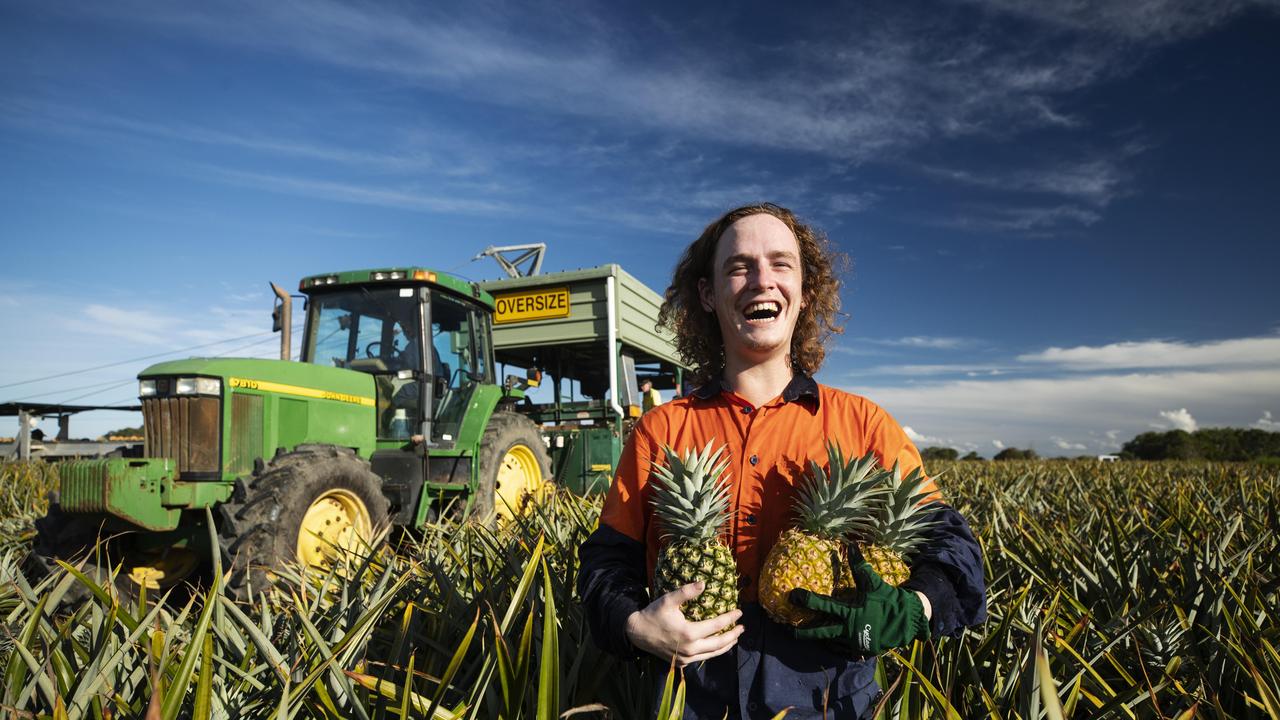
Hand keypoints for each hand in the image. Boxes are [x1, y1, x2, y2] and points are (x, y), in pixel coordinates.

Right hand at [624, 581, 743, 665]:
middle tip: (742, 628)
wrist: (637, 633)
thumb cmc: (653, 614)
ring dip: (725, 646)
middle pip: (719, 644)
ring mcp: (686, 658)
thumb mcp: (668, 600)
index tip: (739, 612)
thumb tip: (704, 584)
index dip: (730, 619)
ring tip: (734, 638)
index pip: (716, 626)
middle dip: (733, 635)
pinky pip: (702, 658)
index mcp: (689, 633)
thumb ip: (686, 592)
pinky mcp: (682, 663)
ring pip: (712, 654)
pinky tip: (716, 645)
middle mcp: (690, 649)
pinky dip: (712, 652)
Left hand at [790, 562, 928, 655]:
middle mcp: (849, 629)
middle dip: (804, 633)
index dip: (807, 600)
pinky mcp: (862, 650)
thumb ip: (860, 566)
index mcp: (850, 612)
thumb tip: (851, 546)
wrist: (907, 621)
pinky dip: (837, 646)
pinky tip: (831, 642)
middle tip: (790, 631)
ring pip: (832, 642)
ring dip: (820, 640)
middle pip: (822, 632)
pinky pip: (845, 649)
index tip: (792, 596)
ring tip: (807, 636)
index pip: (823, 605)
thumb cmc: (888, 600)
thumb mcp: (874, 583)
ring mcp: (855, 642)